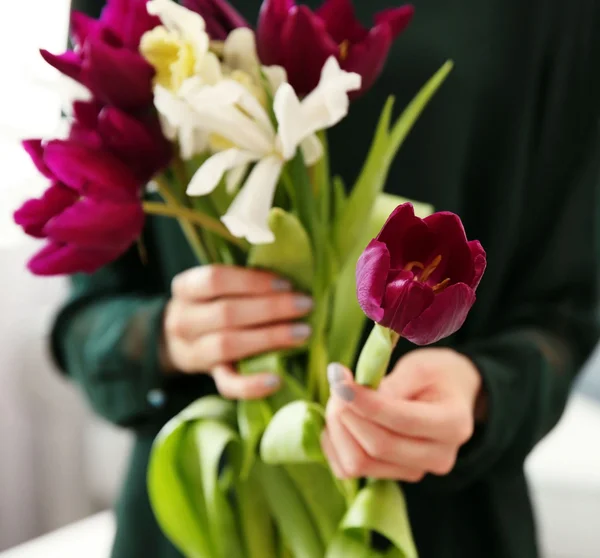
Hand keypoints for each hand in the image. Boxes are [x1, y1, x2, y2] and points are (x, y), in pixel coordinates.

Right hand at [162, 265, 312, 399]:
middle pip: (226, 313)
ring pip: (227, 345)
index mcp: (186, 288)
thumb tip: (291, 281)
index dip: (252, 281)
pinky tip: (277, 380)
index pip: (215, 279)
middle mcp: (183, 320)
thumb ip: (245, 281)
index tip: (286, 284)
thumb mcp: (218, 287)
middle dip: (272, 308)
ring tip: (303, 332)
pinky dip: (252, 385)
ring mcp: (193, 351)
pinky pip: (227, 385)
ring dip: (269, 338)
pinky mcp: (209, 376)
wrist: (184, 340)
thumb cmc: (214, 303)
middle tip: (306, 305)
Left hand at [321, 348, 482, 480]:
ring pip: (359, 463)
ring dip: (338, 430)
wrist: (447, 396)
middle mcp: (438, 457)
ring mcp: (414, 471)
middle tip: (337, 384)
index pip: (402, 421)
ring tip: (337, 400)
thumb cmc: (435, 375)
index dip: (366, 403)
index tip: (340, 381)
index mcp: (453, 424)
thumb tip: (354, 396)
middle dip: (347, 414)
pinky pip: (348, 470)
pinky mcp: (391, 477)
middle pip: (379, 446)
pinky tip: (336, 421)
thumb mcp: (420, 367)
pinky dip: (334, 446)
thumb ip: (392, 383)